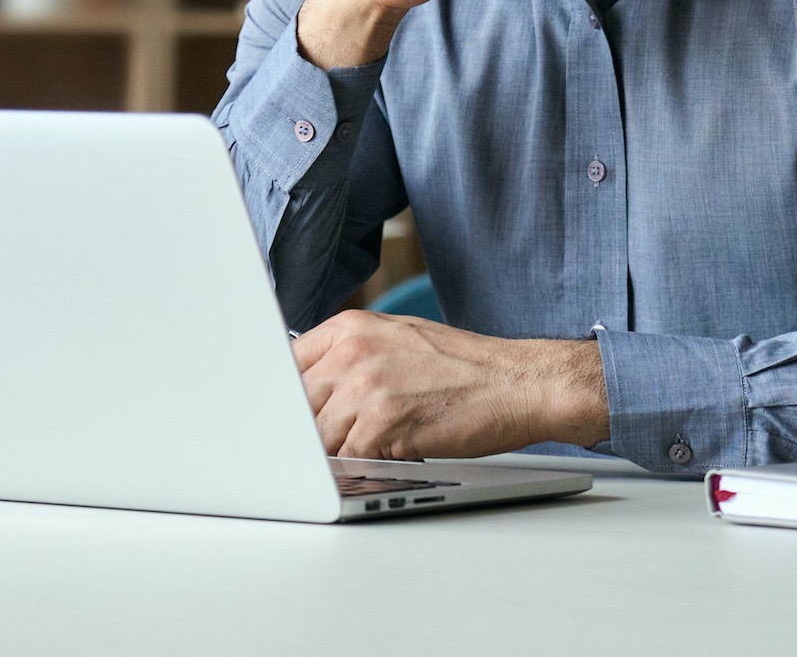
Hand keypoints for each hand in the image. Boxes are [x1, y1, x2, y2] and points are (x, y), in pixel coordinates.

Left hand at [292, 309, 608, 460]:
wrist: (517, 383)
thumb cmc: (462, 367)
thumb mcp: (395, 340)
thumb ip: (347, 357)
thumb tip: (304, 388)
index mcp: (348, 327)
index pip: (283, 366)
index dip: (281, 399)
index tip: (278, 419)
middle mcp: (351, 352)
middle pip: (294, 404)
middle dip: (303, 431)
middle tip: (313, 448)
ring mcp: (366, 387)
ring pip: (316, 437)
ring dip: (332, 454)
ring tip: (362, 452)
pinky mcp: (384, 424)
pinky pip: (346, 458)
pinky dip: (356, 468)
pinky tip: (379, 461)